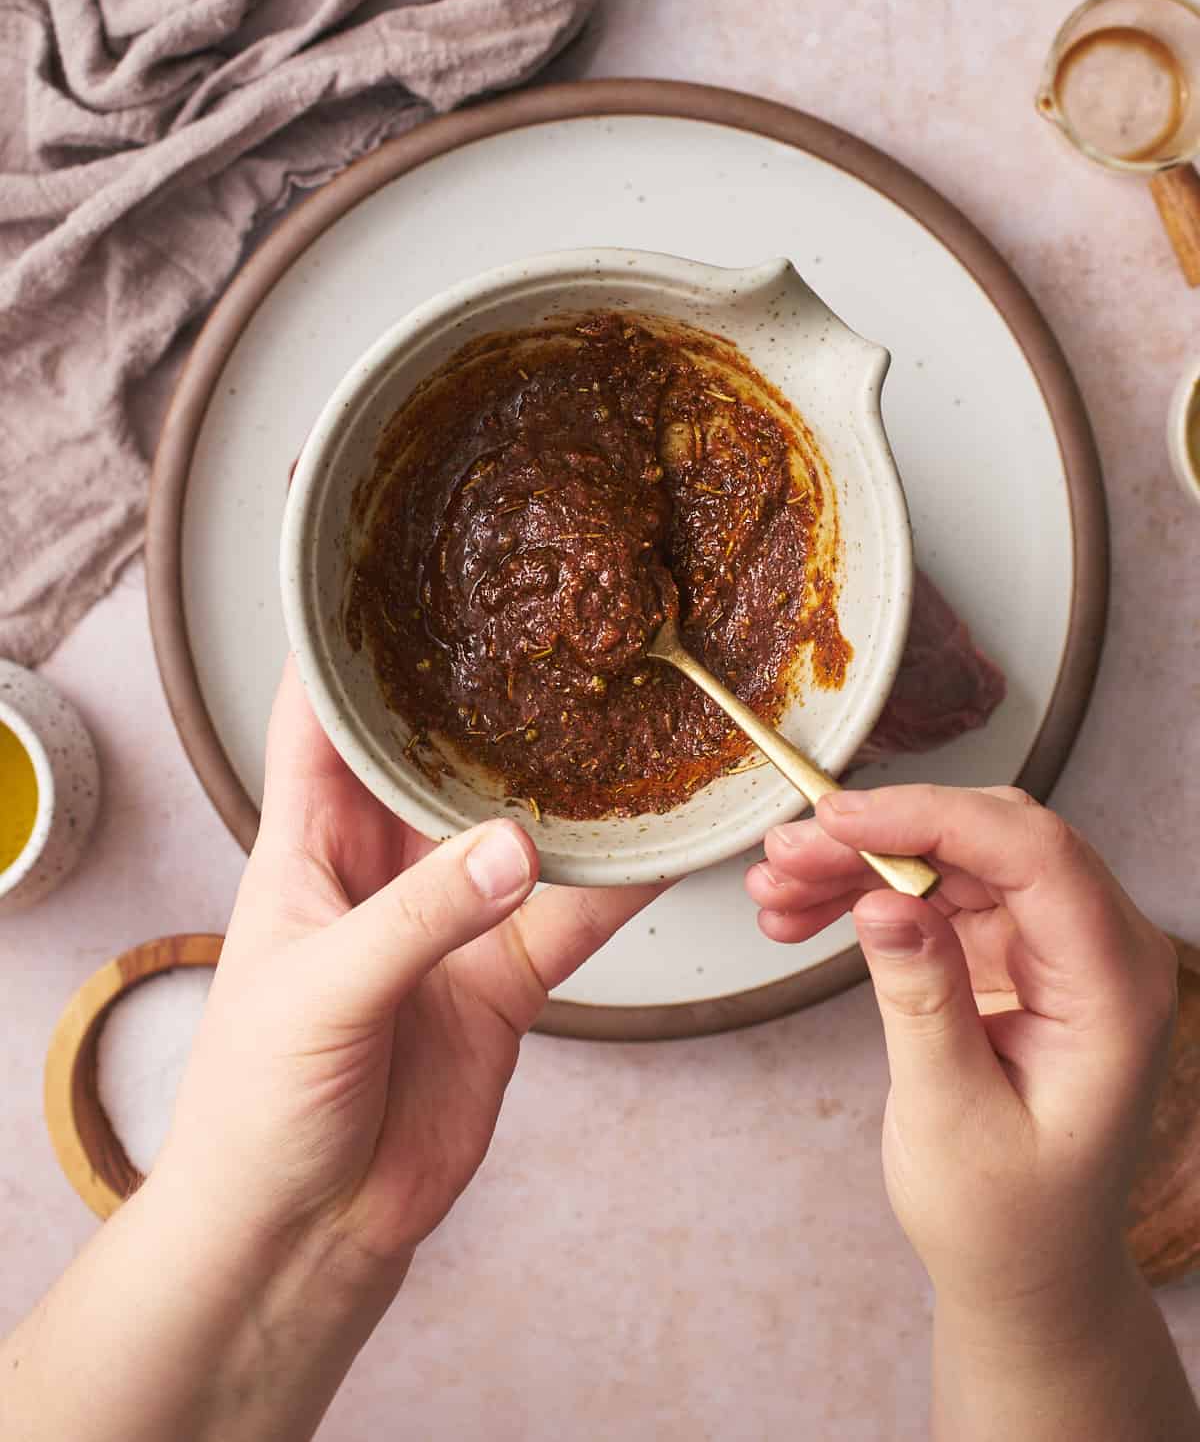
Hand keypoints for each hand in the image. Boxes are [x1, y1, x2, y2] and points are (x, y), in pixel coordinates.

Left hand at [158, 658, 654, 1287]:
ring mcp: (451, 916)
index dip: (352, 645)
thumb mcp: (321, 994)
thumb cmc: (257, 1105)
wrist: (306, 1232)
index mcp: (308, 840)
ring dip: (572, 786)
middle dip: (491, 697)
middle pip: (442, 754)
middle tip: (556, 627)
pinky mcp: (506, 976)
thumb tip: (514, 848)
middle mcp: (385, 862)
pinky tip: (666, 839)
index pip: (322, 716)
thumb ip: (419, 920)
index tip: (405, 572)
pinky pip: (576, 912)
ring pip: (525, 825)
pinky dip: (621, 880)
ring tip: (632, 715)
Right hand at [744, 784, 1177, 1322]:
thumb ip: (924, 1001)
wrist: (1024, 1270)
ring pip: (951, 858)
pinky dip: (867, 896)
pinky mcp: (1013, 953)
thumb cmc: (1007, 1219)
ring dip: (859, 864)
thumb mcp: (952, 1119)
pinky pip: (935, 893)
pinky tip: (802, 913)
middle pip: (989, 841)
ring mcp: (1055, 948)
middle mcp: (1098, 952)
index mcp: (1115, 990)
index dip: (934, 818)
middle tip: (783, 857)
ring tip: (774, 890)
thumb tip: (884, 903)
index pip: (1037, 855)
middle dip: (880, 837)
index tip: (840, 821)